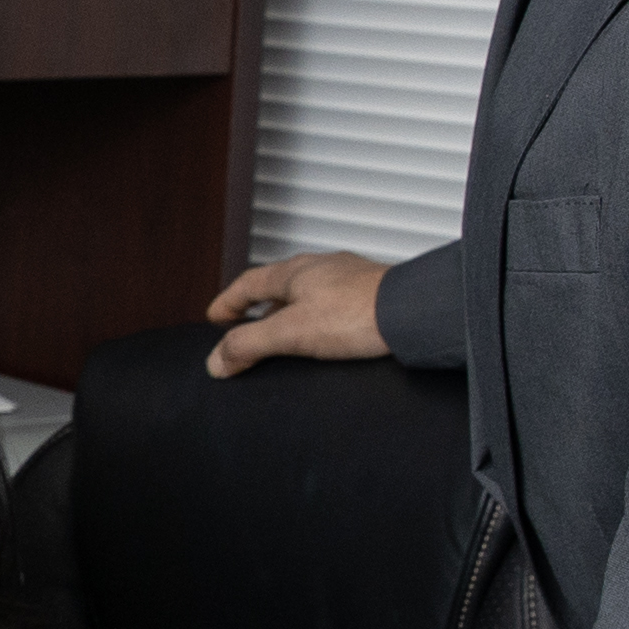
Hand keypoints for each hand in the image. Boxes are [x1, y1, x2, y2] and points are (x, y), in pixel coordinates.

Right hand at [204, 251, 391, 377]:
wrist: (414, 313)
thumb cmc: (358, 314)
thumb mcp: (291, 333)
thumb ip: (250, 345)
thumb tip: (216, 361)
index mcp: (295, 271)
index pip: (248, 283)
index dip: (227, 302)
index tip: (215, 318)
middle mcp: (320, 268)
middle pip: (277, 287)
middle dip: (258, 309)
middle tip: (246, 330)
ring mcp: (348, 278)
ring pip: (308, 294)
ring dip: (290, 314)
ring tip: (285, 339)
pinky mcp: (370, 294)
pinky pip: (333, 303)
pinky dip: (319, 318)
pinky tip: (328, 337)